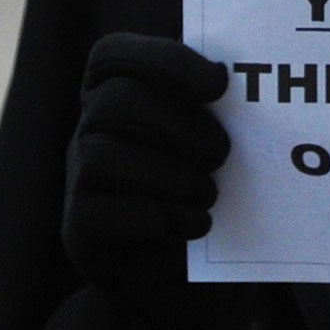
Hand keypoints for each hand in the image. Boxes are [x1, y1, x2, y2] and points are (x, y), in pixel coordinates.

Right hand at [63, 32, 230, 293]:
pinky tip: (194, 224)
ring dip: (173, 176)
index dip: (165, 61)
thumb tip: (252, 88)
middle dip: (180, 125)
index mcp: (112, 95)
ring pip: (105, 156)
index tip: (219, 84)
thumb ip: (212, 111)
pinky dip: (161, 218)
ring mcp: (77, 178)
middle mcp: (87, 130)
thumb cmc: (193, 190)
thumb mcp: (201, 144)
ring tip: (208, 193)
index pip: (113, 55)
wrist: (172, 273)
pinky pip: (106, 212)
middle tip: (222, 153)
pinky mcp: (80, 228)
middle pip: (115, 102)